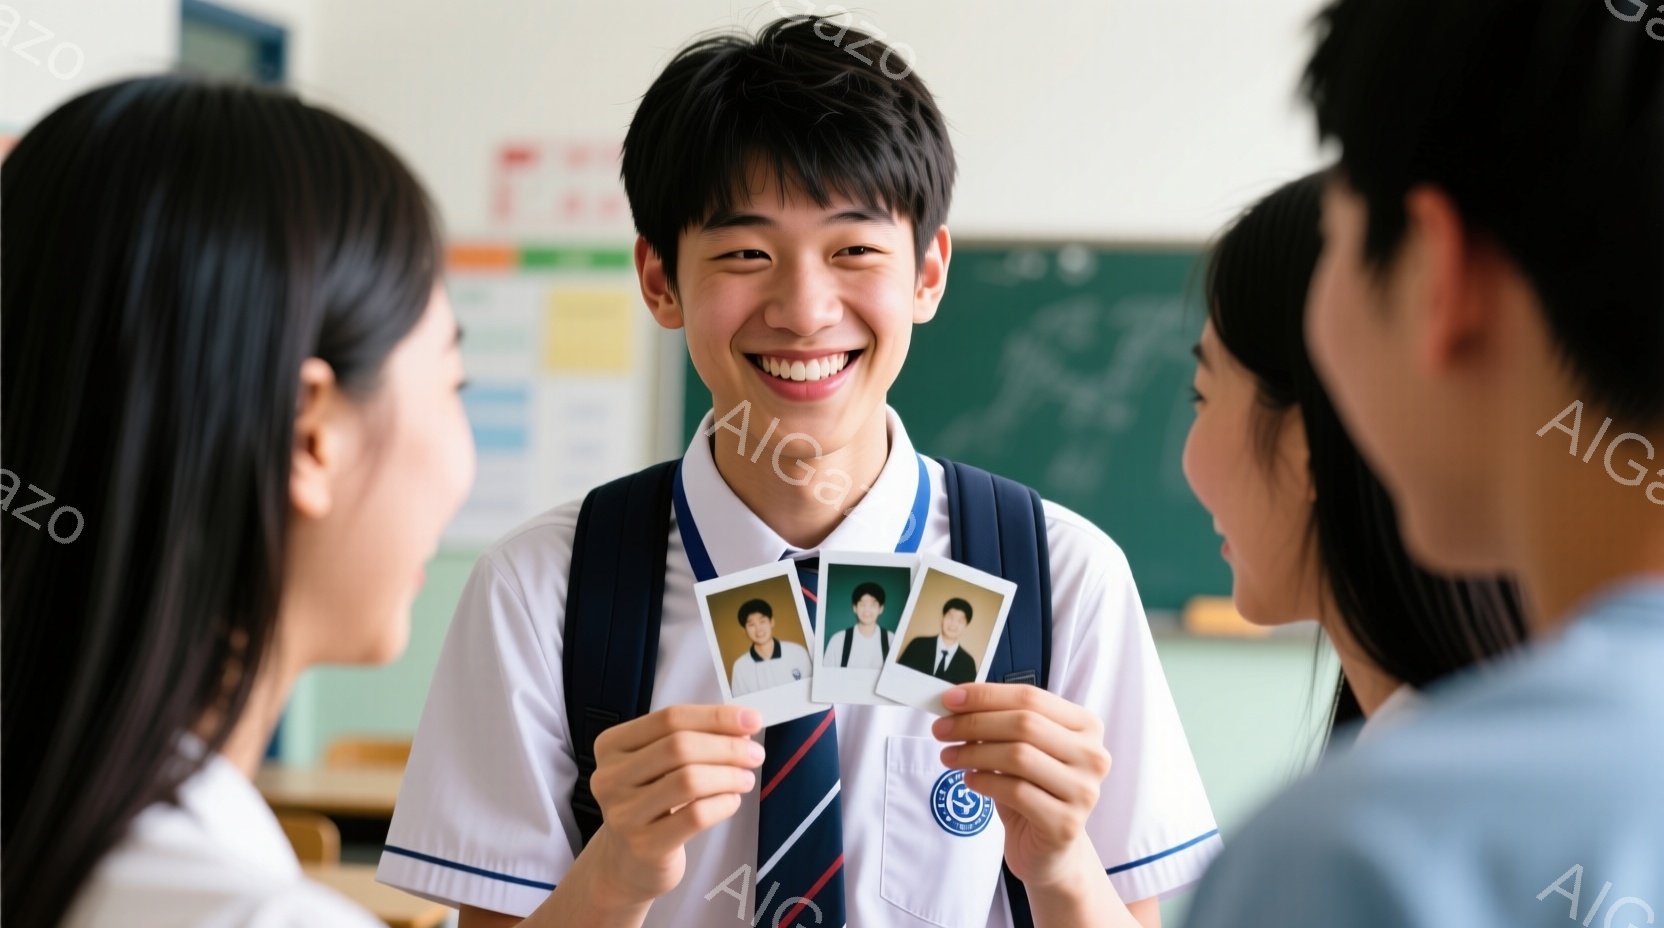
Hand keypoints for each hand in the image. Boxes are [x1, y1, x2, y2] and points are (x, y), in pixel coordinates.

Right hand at [587, 704, 764, 906]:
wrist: (630, 861)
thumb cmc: (652, 803)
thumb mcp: (662, 765)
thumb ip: (695, 740)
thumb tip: (741, 728)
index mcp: (612, 746)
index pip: (669, 718)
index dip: (716, 717)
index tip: (752, 719)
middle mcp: (610, 777)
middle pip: (679, 747)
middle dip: (727, 747)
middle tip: (755, 754)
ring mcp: (624, 813)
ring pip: (688, 780)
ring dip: (728, 775)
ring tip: (745, 779)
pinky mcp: (645, 845)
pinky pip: (695, 816)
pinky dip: (723, 804)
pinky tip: (731, 801)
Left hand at [931, 684, 1112, 889]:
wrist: (1049, 849)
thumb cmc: (1034, 791)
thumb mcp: (1022, 749)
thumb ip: (1001, 723)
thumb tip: (956, 702)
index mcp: (1086, 726)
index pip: (1031, 697)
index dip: (987, 696)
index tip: (950, 699)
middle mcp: (1093, 755)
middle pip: (1024, 724)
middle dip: (974, 723)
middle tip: (941, 729)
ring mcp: (1083, 791)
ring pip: (1019, 756)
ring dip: (974, 753)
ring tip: (948, 756)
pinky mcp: (1066, 823)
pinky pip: (1016, 792)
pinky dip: (984, 782)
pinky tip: (969, 780)